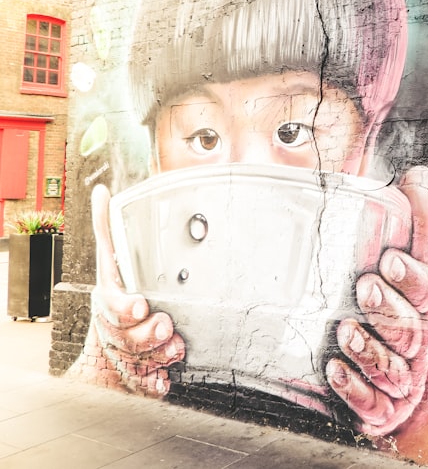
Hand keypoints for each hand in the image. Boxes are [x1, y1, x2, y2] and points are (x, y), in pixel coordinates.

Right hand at [73, 184, 184, 395]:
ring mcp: (124, 357)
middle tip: (166, 326)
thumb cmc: (118, 302)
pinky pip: (146, 386)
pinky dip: (154, 385)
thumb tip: (101, 193)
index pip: (112, 306)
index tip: (141, 305)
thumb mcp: (112, 263)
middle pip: (127, 337)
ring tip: (175, 348)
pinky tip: (162, 381)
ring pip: (139, 362)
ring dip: (159, 355)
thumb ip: (110, 230)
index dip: (125, 307)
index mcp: (109, 303)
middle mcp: (114, 332)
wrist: (105, 353)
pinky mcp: (137, 379)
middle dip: (148, 333)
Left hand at [325, 166, 427, 435]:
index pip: (426, 291)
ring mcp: (399, 379)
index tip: (389, 260)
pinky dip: (356, 389)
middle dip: (388, 309)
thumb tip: (419, 176)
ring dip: (369, 349)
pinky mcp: (380, 408)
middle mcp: (414, 345)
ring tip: (345, 331)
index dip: (410, 276)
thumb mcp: (407, 266)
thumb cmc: (398, 315)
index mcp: (420, 308)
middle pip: (410, 330)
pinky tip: (335, 372)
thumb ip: (413, 222)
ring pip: (392, 368)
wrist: (401, 386)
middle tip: (364, 288)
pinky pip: (373, 404)